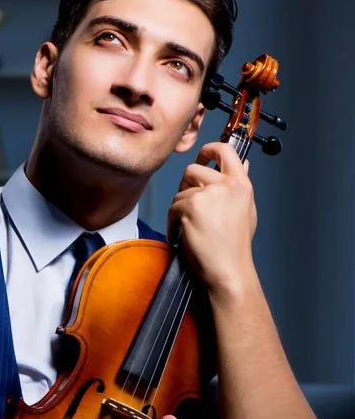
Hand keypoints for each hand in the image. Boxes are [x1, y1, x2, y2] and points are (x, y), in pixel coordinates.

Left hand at [167, 142, 256, 295]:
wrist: (228, 270)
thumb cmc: (234, 245)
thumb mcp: (246, 209)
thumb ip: (240, 184)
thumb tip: (243, 162)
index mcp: (241, 184)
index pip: (225, 150)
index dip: (209, 148)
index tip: (202, 155)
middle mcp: (226, 185)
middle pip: (192, 169)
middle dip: (186, 185)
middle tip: (190, 205)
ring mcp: (208, 195)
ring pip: (180, 191)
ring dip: (179, 208)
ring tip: (191, 227)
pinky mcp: (191, 206)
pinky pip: (172, 207)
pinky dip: (173, 222)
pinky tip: (183, 235)